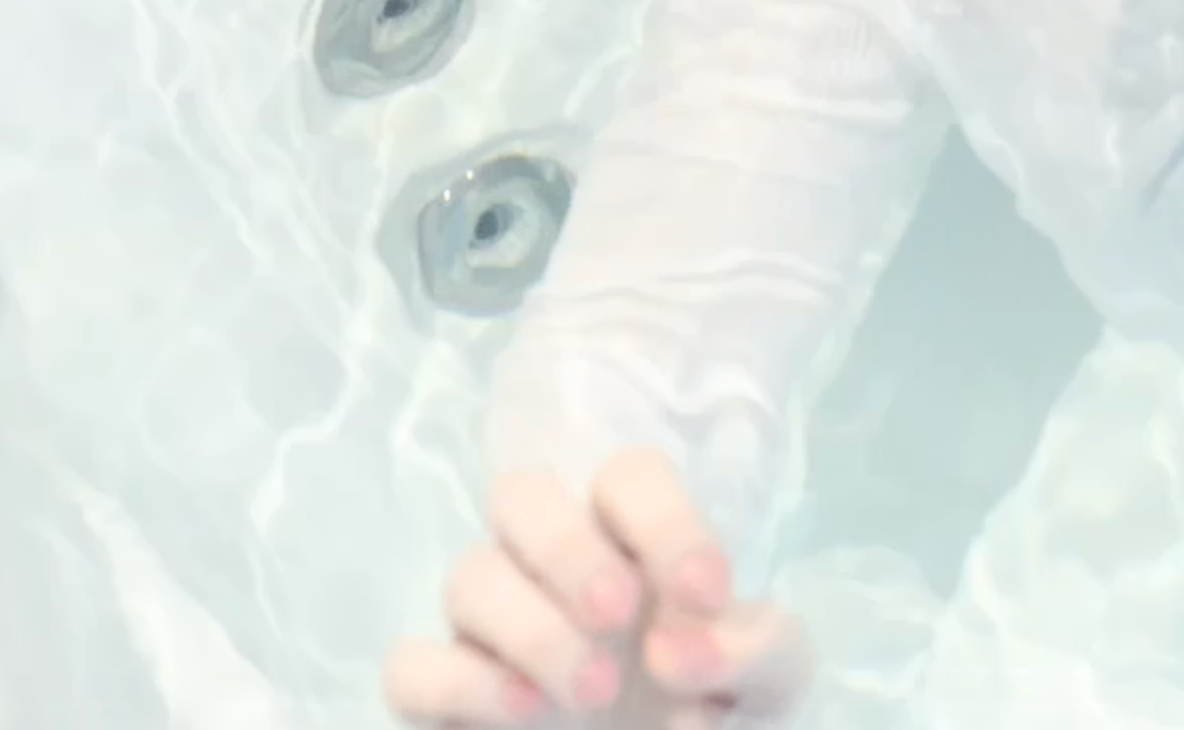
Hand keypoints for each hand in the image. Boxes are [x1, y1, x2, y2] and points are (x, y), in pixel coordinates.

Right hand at [384, 452, 813, 726]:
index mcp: (631, 539)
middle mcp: (550, 568)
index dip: (664, 521)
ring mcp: (492, 629)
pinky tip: (526, 714)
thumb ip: (755, 647)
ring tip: (595, 694)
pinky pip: (411, 666)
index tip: (707, 594)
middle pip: (518, 495)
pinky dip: (460, 684)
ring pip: (467, 577)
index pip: (626, 478)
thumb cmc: (720, 702)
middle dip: (568, 550)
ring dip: (530, 627)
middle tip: (619, 615)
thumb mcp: (772, 676)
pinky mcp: (447, 697)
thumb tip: (675, 652)